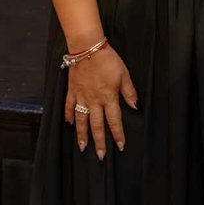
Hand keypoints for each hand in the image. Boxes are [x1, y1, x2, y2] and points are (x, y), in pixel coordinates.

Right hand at [63, 45, 138, 160]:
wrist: (88, 48)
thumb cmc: (108, 60)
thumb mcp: (124, 74)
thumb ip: (129, 92)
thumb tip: (135, 106)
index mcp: (109, 97)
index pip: (114, 121)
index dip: (118, 134)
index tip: (120, 146)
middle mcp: (94, 101)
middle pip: (97, 126)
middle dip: (99, 142)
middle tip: (100, 156)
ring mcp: (81, 97)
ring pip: (81, 121)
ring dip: (82, 135)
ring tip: (83, 147)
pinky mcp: (72, 91)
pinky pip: (69, 107)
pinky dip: (68, 116)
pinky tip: (68, 124)